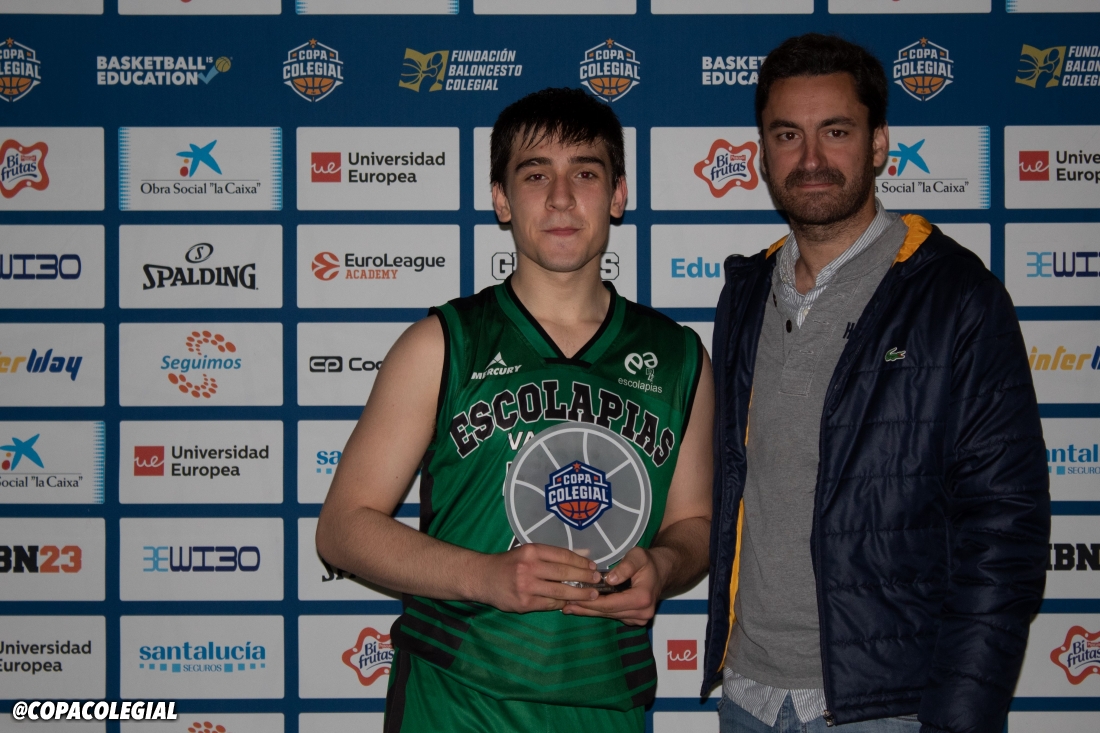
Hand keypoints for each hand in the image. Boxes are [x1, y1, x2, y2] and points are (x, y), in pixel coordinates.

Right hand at [476, 543, 603, 612]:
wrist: (482, 578)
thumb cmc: (508, 563)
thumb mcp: (528, 552)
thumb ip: (553, 555)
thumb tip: (583, 556)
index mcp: (531, 551)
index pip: (563, 555)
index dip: (581, 562)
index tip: (593, 566)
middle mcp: (529, 567)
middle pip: (564, 573)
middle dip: (584, 578)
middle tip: (597, 581)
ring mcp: (526, 587)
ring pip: (560, 592)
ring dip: (578, 594)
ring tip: (591, 595)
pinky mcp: (524, 603)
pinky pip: (549, 604)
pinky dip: (561, 604)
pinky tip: (570, 603)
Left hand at [561, 546, 666, 625]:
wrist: (662, 571)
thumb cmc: (648, 562)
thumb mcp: (638, 556)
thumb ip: (625, 566)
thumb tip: (609, 579)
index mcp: (642, 599)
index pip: (611, 604)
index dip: (591, 602)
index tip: (573, 597)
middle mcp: (642, 613)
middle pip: (607, 612)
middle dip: (586, 608)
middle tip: (564, 604)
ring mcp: (639, 619)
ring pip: (609, 616)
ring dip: (589, 611)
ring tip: (568, 607)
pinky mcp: (634, 619)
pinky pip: (613, 615)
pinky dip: (597, 611)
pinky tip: (582, 607)